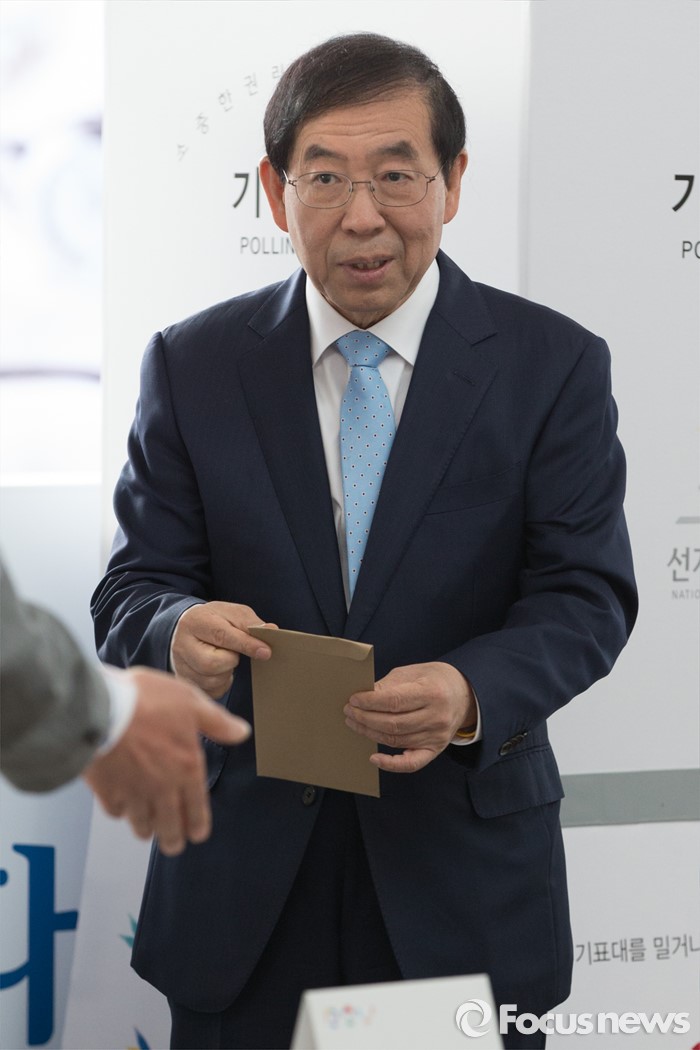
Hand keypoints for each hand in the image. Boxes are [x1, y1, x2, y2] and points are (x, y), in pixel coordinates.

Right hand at [83, 668, 249, 854]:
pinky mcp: (107, 792)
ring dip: (148, 828)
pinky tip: (121, 807)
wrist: (101, 710)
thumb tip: (242, 733)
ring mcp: (134, 793)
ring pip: (143, 823)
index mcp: (187, 769)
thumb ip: (216, 722)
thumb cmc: (146, 702)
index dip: (198, 826)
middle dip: (174, 838)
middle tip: (174, 844)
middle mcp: (163, 788)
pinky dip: (120, 811)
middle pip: (170, 827)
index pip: (197, 809)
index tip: (197, 835)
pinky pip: (116, 811)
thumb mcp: (191, 703)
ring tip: (148, 830)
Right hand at [171, 601, 274, 697]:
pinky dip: (223, 682)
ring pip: (213, 680)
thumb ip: (250, 623)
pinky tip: (220, 670)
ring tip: (225, 658)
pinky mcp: (187, 683)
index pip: (222, 635)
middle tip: (234, 652)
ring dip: (228, 672)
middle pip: (212, 663)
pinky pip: (212, 691)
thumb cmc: (214, 621)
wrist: (187, 631)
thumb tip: (271, 631)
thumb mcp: (231, 613)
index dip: (246, 645)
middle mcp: (183, 646)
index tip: (266, 652)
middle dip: (232, 660)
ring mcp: (182, 667)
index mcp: (196, 622)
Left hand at [344, 662, 475, 772]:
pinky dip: (391, 764)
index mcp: (432, 692)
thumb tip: (363, 696)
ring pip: (396, 740)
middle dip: (365, 718)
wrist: (464, 694)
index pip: (395, 701)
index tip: (353, 700)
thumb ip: (389, 684)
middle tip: (349, 711)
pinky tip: (374, 758)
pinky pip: (411, 763)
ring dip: (370, 733)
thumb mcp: (414, 672)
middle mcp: (436, 717)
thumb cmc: (435, 680)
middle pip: (392, 723)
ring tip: (354, 723)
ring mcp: (436, 736)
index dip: (370, 702)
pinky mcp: (434, 750)